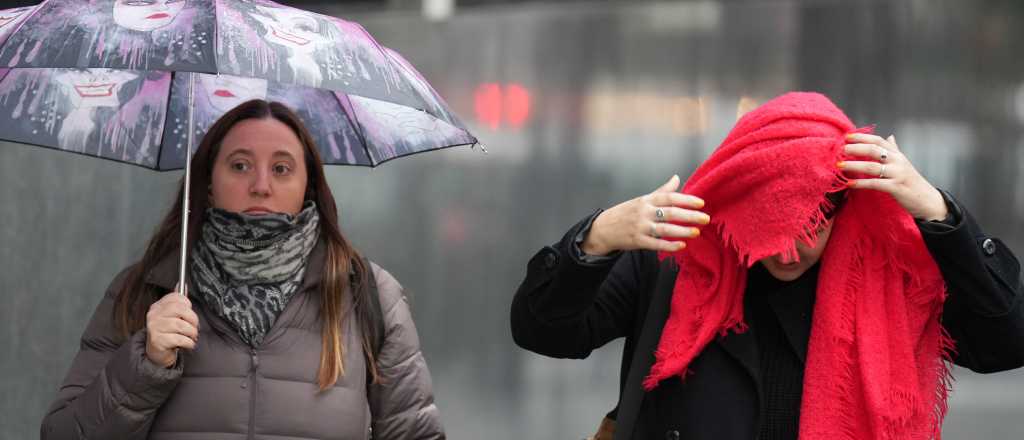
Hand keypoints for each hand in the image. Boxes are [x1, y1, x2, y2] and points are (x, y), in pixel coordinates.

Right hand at [145, 284, 199, 367]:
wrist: (157, 353)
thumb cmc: (168, 332)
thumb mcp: (171, 316)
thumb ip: (177, 301)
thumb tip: (182, 284)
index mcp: (158, 306)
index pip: (176, 297)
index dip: (188, 305)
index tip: (189, 314)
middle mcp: (154, 315)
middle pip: (180, 310)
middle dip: (193, 319)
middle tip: (195, 327)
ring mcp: (154, 327)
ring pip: (181, 325)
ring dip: (192, 333)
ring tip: (192, 337)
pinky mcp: (157, 341)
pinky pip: (179, 339)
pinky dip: (188, 343)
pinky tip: (188, 344)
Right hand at [582, 175, 709, 255]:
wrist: (604, 228)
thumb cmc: (627, 212)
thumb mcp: (643, 199)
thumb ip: (662, 191)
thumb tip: (677, 177)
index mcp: (647, 200)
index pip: (669, 197)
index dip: (686, 199)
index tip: (701, 203)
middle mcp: (644, 212)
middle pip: (670, 213)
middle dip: (689, 216)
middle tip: (706, 219)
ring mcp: (640, 227)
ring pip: (664, 229)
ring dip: (682, 231)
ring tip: (696, 232)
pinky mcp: (637, 241)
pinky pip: (655, 244)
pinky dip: (669, 245)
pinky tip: (681, 246)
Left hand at [840, 133, 947, 220]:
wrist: (928, 200)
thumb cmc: (912, 182)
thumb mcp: (903, 163)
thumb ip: (895, 150)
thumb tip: (890, 136)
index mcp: (897, 155)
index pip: (878, 141)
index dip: (862, 137)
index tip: (847, 136)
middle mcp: (898, 161)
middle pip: (874, 150)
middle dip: (856, 149)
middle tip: (840, 149)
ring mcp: (898, 174)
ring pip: (872, 166)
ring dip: (854, 165)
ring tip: (839, 165)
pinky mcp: (896, 187)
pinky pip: (875, 183)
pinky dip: (861, 183)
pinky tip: (849, 183)